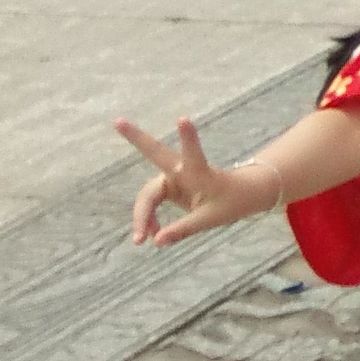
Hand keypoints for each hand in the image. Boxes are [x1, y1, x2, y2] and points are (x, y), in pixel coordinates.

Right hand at [118, 116, 272, 246]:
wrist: (242, 195)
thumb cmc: (232, 201)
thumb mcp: (211, 219)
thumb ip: (184, 229)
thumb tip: (156, 241)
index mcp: (199, 171)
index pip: (192, 153)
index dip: (188, 137)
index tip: (184, 118)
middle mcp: (181, 170)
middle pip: (154, 154)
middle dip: (136, 138)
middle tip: (117, 120)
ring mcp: (172, 178)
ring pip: (147, 195)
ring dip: (142, 216)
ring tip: (139, 240)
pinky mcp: (168, 188)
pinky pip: (150, 205)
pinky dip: (148, 220)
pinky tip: (150, 235)